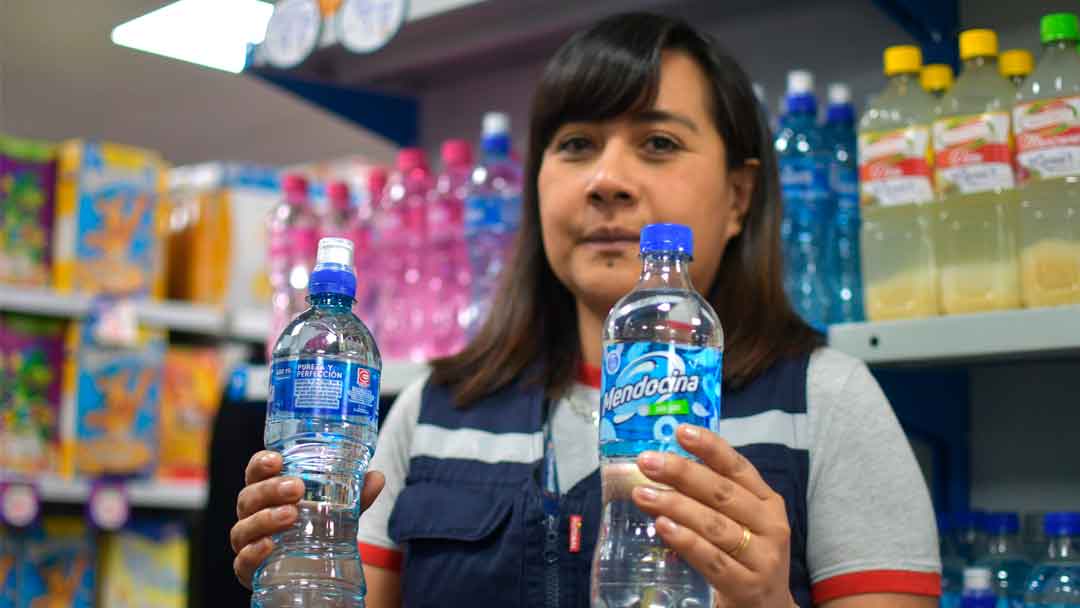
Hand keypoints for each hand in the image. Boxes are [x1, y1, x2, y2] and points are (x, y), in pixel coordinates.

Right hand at [230, 450, 384, 588]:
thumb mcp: (338, 511)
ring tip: (291, 514)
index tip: (277, 459)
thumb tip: (376, 477)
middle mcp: (252, 515)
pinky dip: (252, 552)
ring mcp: (247, 542)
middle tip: (296, 487)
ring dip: (265, 518)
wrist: (309, 571)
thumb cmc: (316, 531)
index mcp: (268, 493)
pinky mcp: (248, 569)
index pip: (256, 472)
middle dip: (270, 489)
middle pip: (249, 497)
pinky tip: (269, 545)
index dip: (261, 463)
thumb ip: (355, 496)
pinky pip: (242, 561)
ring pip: (244, 527)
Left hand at [631, 425, 794, 607]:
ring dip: (675, 506)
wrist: (767, 607)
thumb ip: (712, 496)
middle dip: (682, 473)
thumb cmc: (746, 555)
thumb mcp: (740, 520)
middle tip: (648, 462)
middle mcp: (770, 524)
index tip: (681, 431)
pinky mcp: (748, 585)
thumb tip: (663, 465)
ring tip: (643, 495)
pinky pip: (712, 559)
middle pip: (722, 493)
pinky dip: (686, 541)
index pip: (738, 467)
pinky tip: (663, 528)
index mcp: (767, 500)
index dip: (710, 447)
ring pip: (714, 525)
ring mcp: (763, 557)